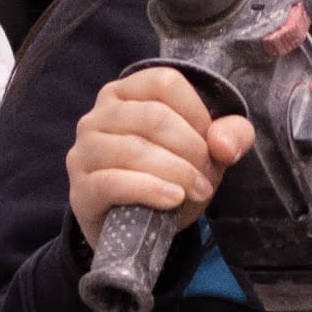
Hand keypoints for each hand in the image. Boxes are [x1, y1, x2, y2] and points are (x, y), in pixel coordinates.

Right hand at [68, 66, 253, 248]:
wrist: (137, 229)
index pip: (165, 82)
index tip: (211, 144)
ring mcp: (84, 151)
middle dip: (191, 149)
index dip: (197, 113)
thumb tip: (223, 143)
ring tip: (197, 191)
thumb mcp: (206, 152)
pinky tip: (173, 198)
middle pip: (152, 116)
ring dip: (176, 172)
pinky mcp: (81, 189)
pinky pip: (113, 182)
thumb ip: (230, 136)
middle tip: (207, 177)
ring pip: (133, 149)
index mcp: (125, 94)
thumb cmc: (169, 177)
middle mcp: (98, 116)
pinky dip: (150, 190)